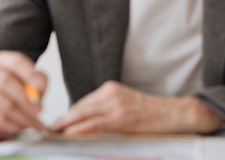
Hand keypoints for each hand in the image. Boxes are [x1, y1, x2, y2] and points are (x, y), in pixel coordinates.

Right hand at [0, 51, 47, 140]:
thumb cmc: (17, 90)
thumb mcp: (32, 82)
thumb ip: (39, 81)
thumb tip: (38, 89)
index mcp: (3, 60)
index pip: (16, 61)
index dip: (29, 74)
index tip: (40, 89)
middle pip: (6, 81)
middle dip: (25, 99)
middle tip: (39, 111)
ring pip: (3, 104)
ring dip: (22, 117)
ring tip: (34, 123)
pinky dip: (13, 125)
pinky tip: (21, 127)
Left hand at [51, 81, 223, 134]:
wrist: (177, 114)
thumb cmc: (154, 115)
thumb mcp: (127, 108)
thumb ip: (107, 113)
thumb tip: (87, 126)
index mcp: (110, 89)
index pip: (81, 104)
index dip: (66, 116)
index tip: (54, 125)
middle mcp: (110, 93)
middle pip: (78, 108)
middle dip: (61, 121)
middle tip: (47, 132)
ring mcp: (116, 103)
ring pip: (83, 114)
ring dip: (66, 126)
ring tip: (54, 136)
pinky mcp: (122, 116)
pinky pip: (95, 123)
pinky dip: (80, 129)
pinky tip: (70, 135)